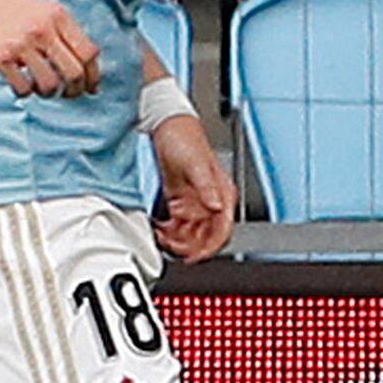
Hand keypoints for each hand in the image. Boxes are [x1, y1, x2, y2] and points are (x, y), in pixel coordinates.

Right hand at [0, 0, 102, 98]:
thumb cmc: (8, 11)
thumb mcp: (43, 11)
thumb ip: (64, 32)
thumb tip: (87, 67)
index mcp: (59, 16)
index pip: (89, 52)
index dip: (94, 75)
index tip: (91, 88)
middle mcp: (43, 29)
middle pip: (75, 72)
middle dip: (75, 90)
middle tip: (69, 95)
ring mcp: (22, 43)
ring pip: (50, 84)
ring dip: (49, 93)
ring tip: (43, 90)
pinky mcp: (1, 57)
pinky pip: (24, 88)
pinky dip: (26, 93)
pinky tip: (22, 86)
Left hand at [150, 113, 236, 261]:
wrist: (167, 125)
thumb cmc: (185, 138)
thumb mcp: (196, 164)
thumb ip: (207, 187)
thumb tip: (216, 208)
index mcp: (222, 194)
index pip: (223, 230)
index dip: (210, 248)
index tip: (195, 257)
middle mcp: (211, 201)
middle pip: (207, 237)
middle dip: (190, 247)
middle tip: (172, 247)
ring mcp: (196, 202)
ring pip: (192, 235)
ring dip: (178, 241)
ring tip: (162, 237)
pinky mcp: (181, 200)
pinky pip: (178, 226)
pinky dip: (169, 232)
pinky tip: (159, 229)